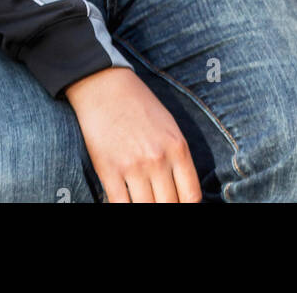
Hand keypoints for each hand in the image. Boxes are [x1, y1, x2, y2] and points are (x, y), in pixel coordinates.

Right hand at [65, 67, 201, 202]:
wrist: (105, 86)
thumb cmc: (140, 106)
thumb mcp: (170, 127)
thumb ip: (178, 159)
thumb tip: (181, 192)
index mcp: (178, 147)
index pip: (191, 196)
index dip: (186, 207)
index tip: (178, 204)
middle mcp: (158, 159)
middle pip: (169, 206)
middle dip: (166, 208)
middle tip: (158, 200)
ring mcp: (133, 166)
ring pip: (146, 209)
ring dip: (144, 208)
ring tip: (142, 199)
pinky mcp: (108, 171)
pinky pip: (120, 206)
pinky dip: (123, 208)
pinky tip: (126, 200)